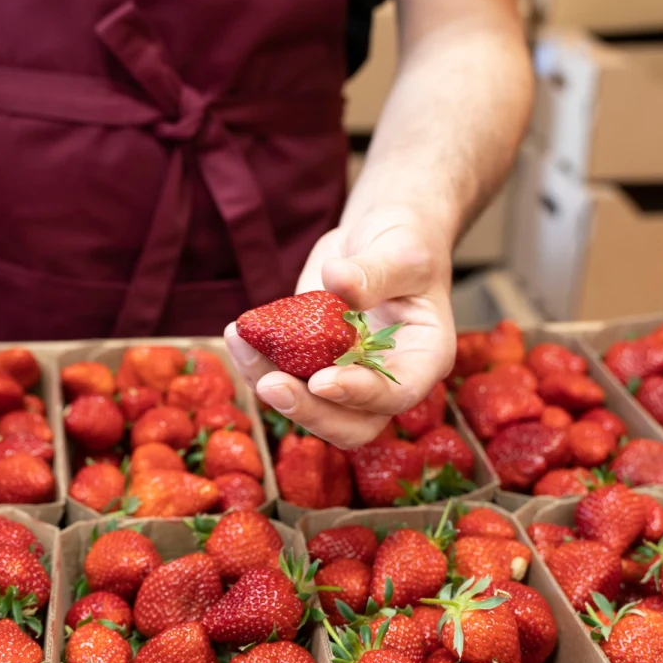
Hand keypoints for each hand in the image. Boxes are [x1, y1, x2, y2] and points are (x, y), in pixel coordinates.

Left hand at [225, 205, 455, 448]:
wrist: (377, 237)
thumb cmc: (404, 241)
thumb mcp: (400, 249)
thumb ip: (375, 271)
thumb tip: (339, 281)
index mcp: (424, 357)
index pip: (397, 393)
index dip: (361, 395)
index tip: (322, 380)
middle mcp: (387, 379)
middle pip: (352, 424)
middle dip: (309, 411)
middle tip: (270, 384)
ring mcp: (347, 379)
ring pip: (310, 408)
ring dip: (271, 386)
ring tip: (240, 343)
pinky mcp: (312, 365)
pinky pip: (284, 379)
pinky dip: (257, 363)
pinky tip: (238, 335)